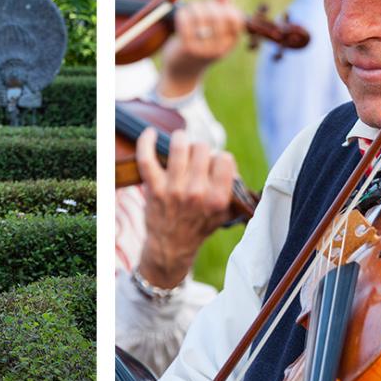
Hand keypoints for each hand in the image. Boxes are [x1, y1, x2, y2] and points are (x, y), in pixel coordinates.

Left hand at [135, 127, 237, 287]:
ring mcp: (174, 190)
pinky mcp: (153, 188)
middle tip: (195, 158)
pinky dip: (146, 142)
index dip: (220, 158)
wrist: (171, 247)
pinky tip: (150, 133)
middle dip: (200, 150)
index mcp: (217, 198)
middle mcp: (197, 192)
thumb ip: (233, 190)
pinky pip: (147, 158)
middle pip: (202, 149)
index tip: (213, 165)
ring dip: (180, 139)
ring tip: (179, 141)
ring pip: (179, 147)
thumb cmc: (199, 226)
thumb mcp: (224, 213)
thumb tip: (231, 168)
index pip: (224, 159)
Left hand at [159, 0, 242, 97]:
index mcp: (230, 42)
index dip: (226, 8)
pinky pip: (185, 21)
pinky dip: (182, 13)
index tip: (217, 9)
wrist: (182, 72)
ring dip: (193, 7)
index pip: (236, 18)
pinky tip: (181, 15)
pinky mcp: (187, 48)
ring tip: (190, 10)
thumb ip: (221, 6)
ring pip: (200, 15)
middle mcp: (220, 48)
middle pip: (218, 14)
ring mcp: (204, 49)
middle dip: (207, 5)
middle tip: (199, 7)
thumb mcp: (215, 28)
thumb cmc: (200, 44)